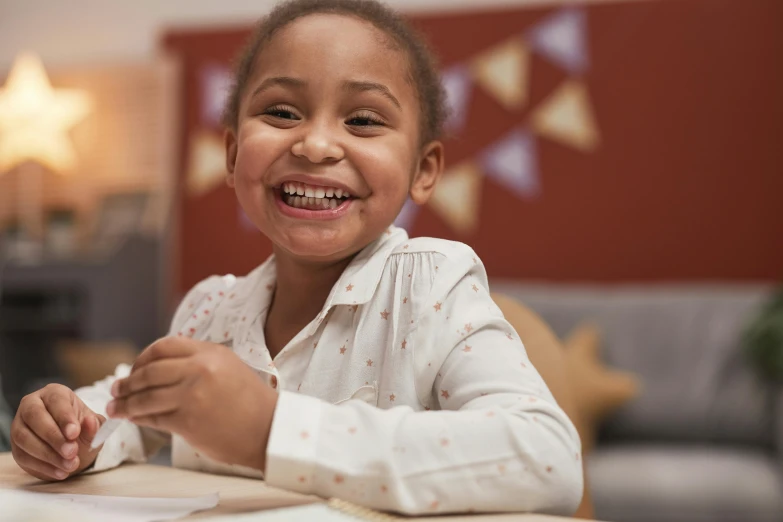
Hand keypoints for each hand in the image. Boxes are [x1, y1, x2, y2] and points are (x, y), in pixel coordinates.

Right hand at [11, 384, 105, 480]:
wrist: (72, 447)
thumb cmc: (82, 430)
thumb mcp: (93, 427)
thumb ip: (94, 425)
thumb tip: (91, 421)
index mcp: (54, 393)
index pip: (56, 401)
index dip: (64, 417)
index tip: (74, 433)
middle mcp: (32, 404)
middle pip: (35, 416)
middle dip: (54, 437)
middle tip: (71, 452)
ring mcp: (20, 425)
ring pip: (25, 438)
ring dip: (48, 455)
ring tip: (70, 464)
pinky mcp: (16, 446)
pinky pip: (23, 456)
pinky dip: (43, 466)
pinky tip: (60, 472)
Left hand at [108, 337, 277, 470]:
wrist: (268, 429)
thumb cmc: (250, 401)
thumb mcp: (228, 366)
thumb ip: (197, 361)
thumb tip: (159, 367)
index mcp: (210, 352)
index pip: (163, 346)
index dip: (142, 358)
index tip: (134, 369)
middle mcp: (200, 369)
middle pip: (149, 371)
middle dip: (128, 381)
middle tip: (117, 389)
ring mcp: (192, 395)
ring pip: (146, 396)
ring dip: (125, 402)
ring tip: (115, 407)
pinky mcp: (187, 421)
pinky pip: (153, 417)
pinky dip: (138, 418)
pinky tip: (132, 419)